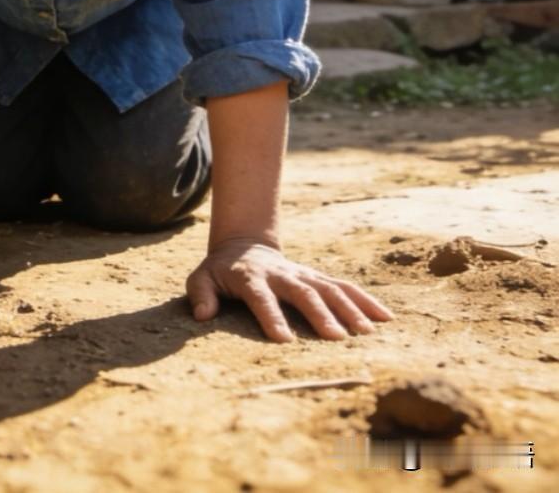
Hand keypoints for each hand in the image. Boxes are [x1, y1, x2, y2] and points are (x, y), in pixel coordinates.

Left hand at [186, 236, 394, 342]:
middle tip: (335, 339)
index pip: (260, 297)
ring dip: (349, 309)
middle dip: (319, 314)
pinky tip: (386, 318)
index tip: (284, 340)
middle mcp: (281, 274)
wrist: (243, 246)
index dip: (271, 316)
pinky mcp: (318, 277)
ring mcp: (303, 274)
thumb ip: (200, 294)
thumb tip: (202, 315)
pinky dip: (366, 301)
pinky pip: (345, 287)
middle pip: (303, 292)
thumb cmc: (220, 272)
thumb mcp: (200, 278)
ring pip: (329, 288)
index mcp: (250, 277)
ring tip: (367, 333)